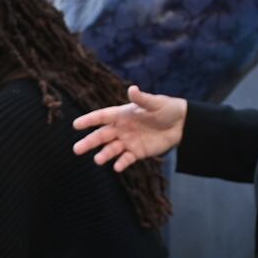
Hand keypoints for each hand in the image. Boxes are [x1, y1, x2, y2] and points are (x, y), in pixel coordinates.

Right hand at [71, 85, 187, 171]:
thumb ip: (142, 99)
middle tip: (76, 149)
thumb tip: (132, 89)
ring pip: (111, 149)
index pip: (101, 117)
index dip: (88, 120)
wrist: (182, 125)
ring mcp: (128, 142)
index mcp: (122, 114)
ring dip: (104, 155)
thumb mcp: (156, 102)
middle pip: (101, 136)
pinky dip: (121, 163)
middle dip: (89, 142)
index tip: (76, 125)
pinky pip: (126, 159)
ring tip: (97, 160)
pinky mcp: (137, 152)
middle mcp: (121, 129)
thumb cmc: (167, 109)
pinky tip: (117, 168)